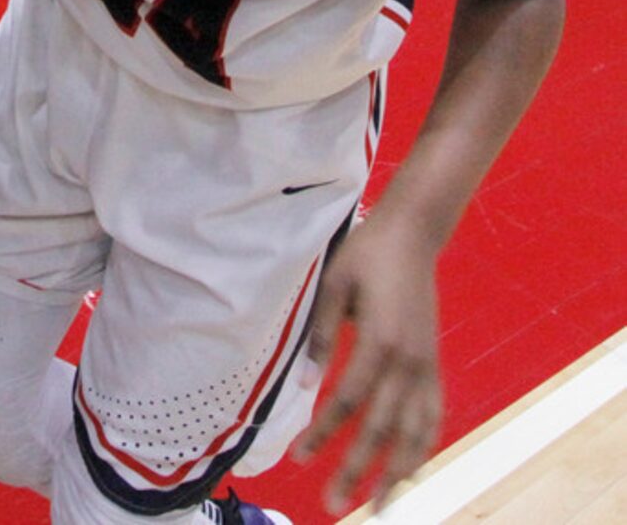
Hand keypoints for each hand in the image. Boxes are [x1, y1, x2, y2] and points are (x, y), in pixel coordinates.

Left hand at [292, 219, 441, 512]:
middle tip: (333, 504)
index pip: (348, 401)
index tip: (299, 457)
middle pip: (382, 430)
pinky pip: (433, 416)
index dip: (324, 432)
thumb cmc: (367, 255)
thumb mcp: (333, 285)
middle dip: (356, 470)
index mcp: (379, 342)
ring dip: (396, 473)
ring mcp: (426, 366)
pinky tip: (411, 469)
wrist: (412, 235)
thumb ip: (320, 336)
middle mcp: (408, 362)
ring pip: (415, 433)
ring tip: (377, 505)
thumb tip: (305, 386)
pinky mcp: (434, 363)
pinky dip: (423, 447)